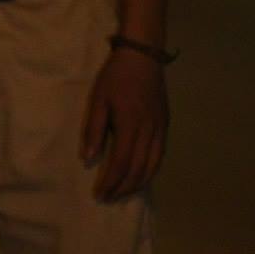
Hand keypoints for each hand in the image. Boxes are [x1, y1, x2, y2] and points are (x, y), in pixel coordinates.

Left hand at [80, 44, 167, 200]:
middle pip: (138, 169)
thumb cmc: (115, 77)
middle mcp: (149, 131)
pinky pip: (160, 156)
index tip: (99, 194)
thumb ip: (94, 130)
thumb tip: (88, 158)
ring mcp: (161, 129)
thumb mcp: (98, 100)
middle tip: (108, 198)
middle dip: (123, 187)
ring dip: (138, 184)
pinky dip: (150, 171)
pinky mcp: (165, 126)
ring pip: (153, 166)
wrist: (143, 56)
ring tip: (123, 193)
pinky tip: (140, 176)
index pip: (121, 163)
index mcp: (130, 125)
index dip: (111, 182)